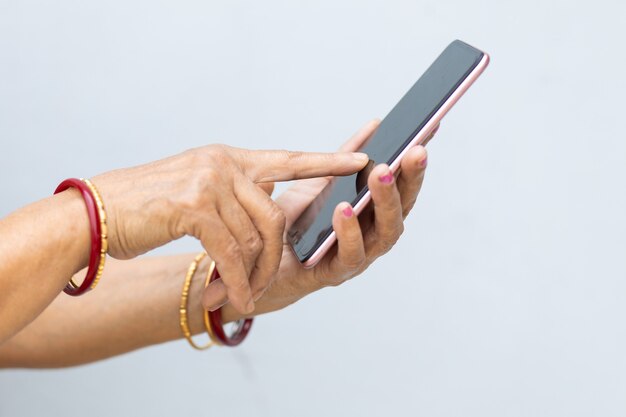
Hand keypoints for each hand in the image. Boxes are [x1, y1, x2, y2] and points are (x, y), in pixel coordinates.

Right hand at [92, 145, 367, 313]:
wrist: (95, 214)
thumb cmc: (147, 208)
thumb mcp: (197, 193)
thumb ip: (234, 197)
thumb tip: (267, 214)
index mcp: (229, 159)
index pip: (288, 159)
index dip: (326, 163)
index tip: (362, 159)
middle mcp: (223, 164)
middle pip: (273, 214)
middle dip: (273, 257)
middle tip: (266, 285)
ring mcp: (209, 181)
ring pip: (254, 236)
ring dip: (252, 274)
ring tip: (243, 295)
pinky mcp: (193, 206)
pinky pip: (230, 251)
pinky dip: (236, 280)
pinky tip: (234, 298)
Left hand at [222, 120, 435, 319]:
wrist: (261, 259)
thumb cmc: (296, 222)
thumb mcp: (321, 181)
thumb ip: (347, 158)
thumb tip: (376, 124)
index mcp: (374, 214)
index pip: (404, 187)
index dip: (417, 161)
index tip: (429, 130)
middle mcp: (373, 237)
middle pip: (403, 208)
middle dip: (410, 178)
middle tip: (413, 150)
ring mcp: (358, 257)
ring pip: (384, 234)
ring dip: (385, 202)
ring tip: (381, 172)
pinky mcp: (332, 273)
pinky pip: (348, 256)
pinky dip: (349, 232)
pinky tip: (344, 208)